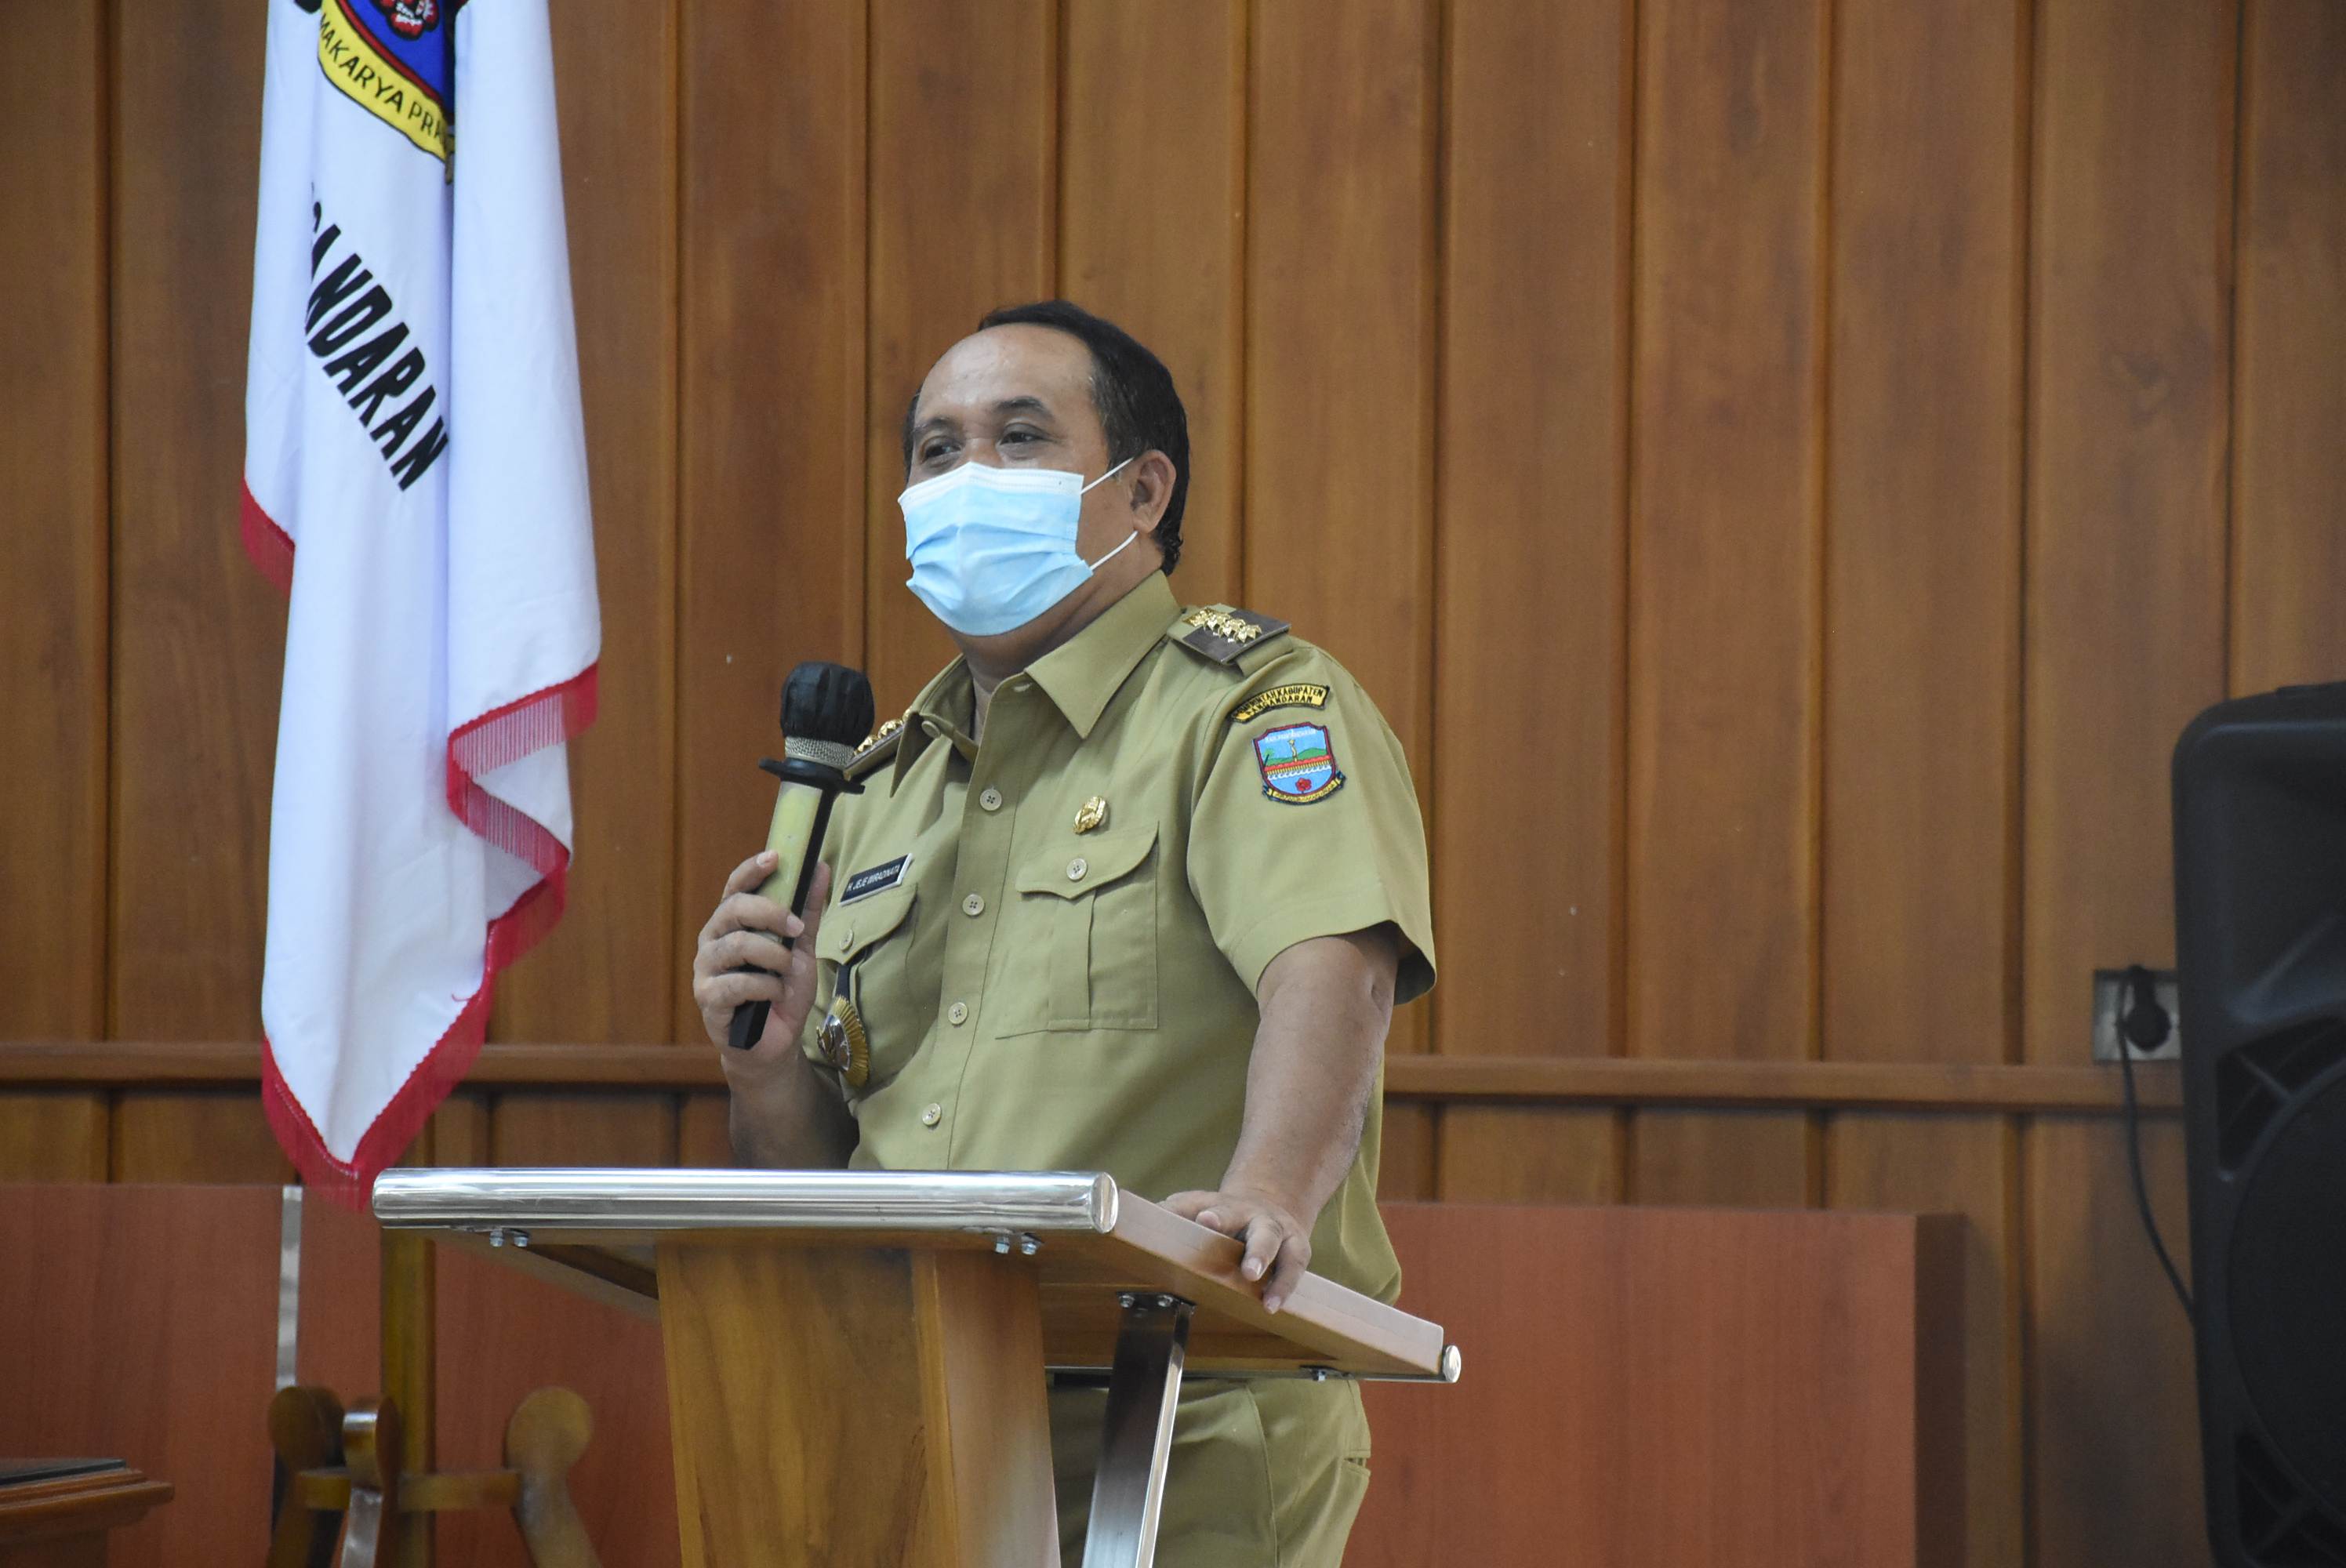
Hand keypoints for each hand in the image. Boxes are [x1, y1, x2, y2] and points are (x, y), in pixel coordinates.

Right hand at [691, 853, 833, 1072]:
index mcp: (731, 924)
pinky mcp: (708, 999)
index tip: (777, 856)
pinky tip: (776, 995)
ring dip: (773, 956)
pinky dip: (766, 987)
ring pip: (737, 945)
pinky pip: (737, 983)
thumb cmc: (783, 992)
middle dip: (771, 913)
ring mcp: (706, 970)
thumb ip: (807, 911)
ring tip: (788, 972)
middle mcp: (713, 941)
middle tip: (797, 928)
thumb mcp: (802, 948)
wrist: (775, 1043)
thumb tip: (820, 867)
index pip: (735, 887)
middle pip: (734, 910)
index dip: (752, 870)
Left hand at [1162, 1187, 1311, 1313]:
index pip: (1219, 1210)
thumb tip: (1131, 1225)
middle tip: (1249, 1272)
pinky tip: (1273, 1306)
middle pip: (1261, 1233)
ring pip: (1285, 1252)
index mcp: (1227, 1208)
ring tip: (1267, 1302)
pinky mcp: (1297, 1249)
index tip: (1204, 1221)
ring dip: (1278, 1278)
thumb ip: (1170, 1215)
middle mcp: (1258, 1218)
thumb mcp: (1194, 1207)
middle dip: (1257, 1252)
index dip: (1213, 1217)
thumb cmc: (1220, 1213)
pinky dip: (1285, 1288)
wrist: (1266, 1200)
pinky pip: (1294, 1268)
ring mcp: (1281, 1233)